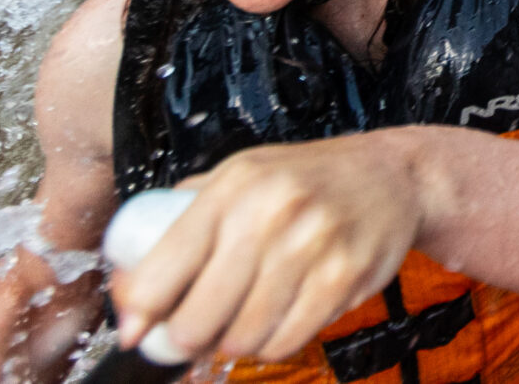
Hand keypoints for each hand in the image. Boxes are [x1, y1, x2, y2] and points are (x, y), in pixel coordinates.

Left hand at [112, 135, 425, 361]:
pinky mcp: (344, 276)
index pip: (159, 270)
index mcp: (231, 187)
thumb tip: (125, 281)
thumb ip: (186, 215)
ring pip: (241, 337)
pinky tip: (276, 322)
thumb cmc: (305, 179)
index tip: (136, 329)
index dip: (137, 313)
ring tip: (241, 322)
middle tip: (192, 335)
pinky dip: (273, 344)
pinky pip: (287, 340)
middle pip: (196, 318)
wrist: (392, 174)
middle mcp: (268, 213)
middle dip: (185, 340)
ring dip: (234, 342)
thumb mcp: (242, 173)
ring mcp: (310, 246)